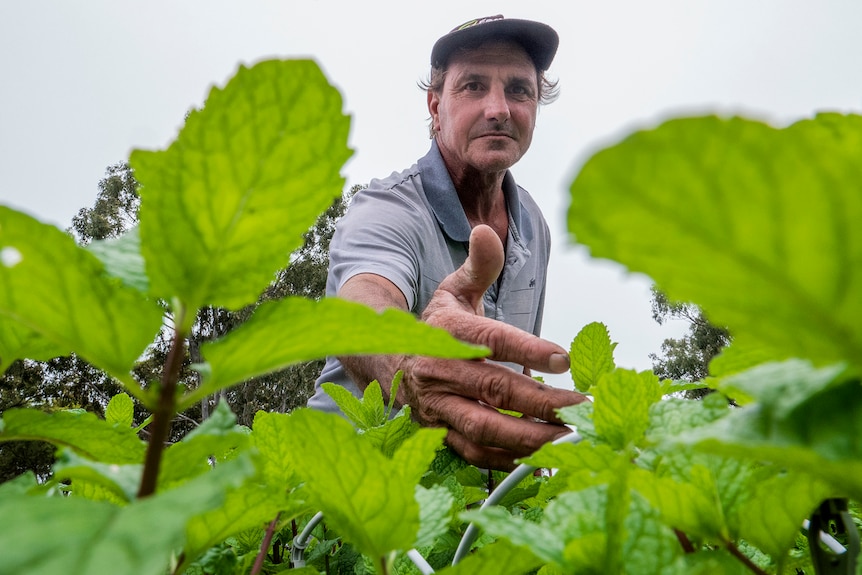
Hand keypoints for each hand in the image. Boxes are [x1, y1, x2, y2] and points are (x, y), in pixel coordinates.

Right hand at [400, 224, 587, 469]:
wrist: (388, 360)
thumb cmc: (436, 324)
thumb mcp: (453, 289)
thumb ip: (478, 265)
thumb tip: (486, 229)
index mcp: (446, 332)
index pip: (490, 340)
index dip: (526, 349)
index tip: (564, 356)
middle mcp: (439, 372)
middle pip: (492, 390)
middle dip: (540, 402)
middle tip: (581, 406)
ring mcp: (437, 407)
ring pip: (483, 428)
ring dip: (528, 438)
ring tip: (569, 438)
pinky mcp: (439, 432)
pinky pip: (473, 453)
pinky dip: (508, 460)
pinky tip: (542, 458)